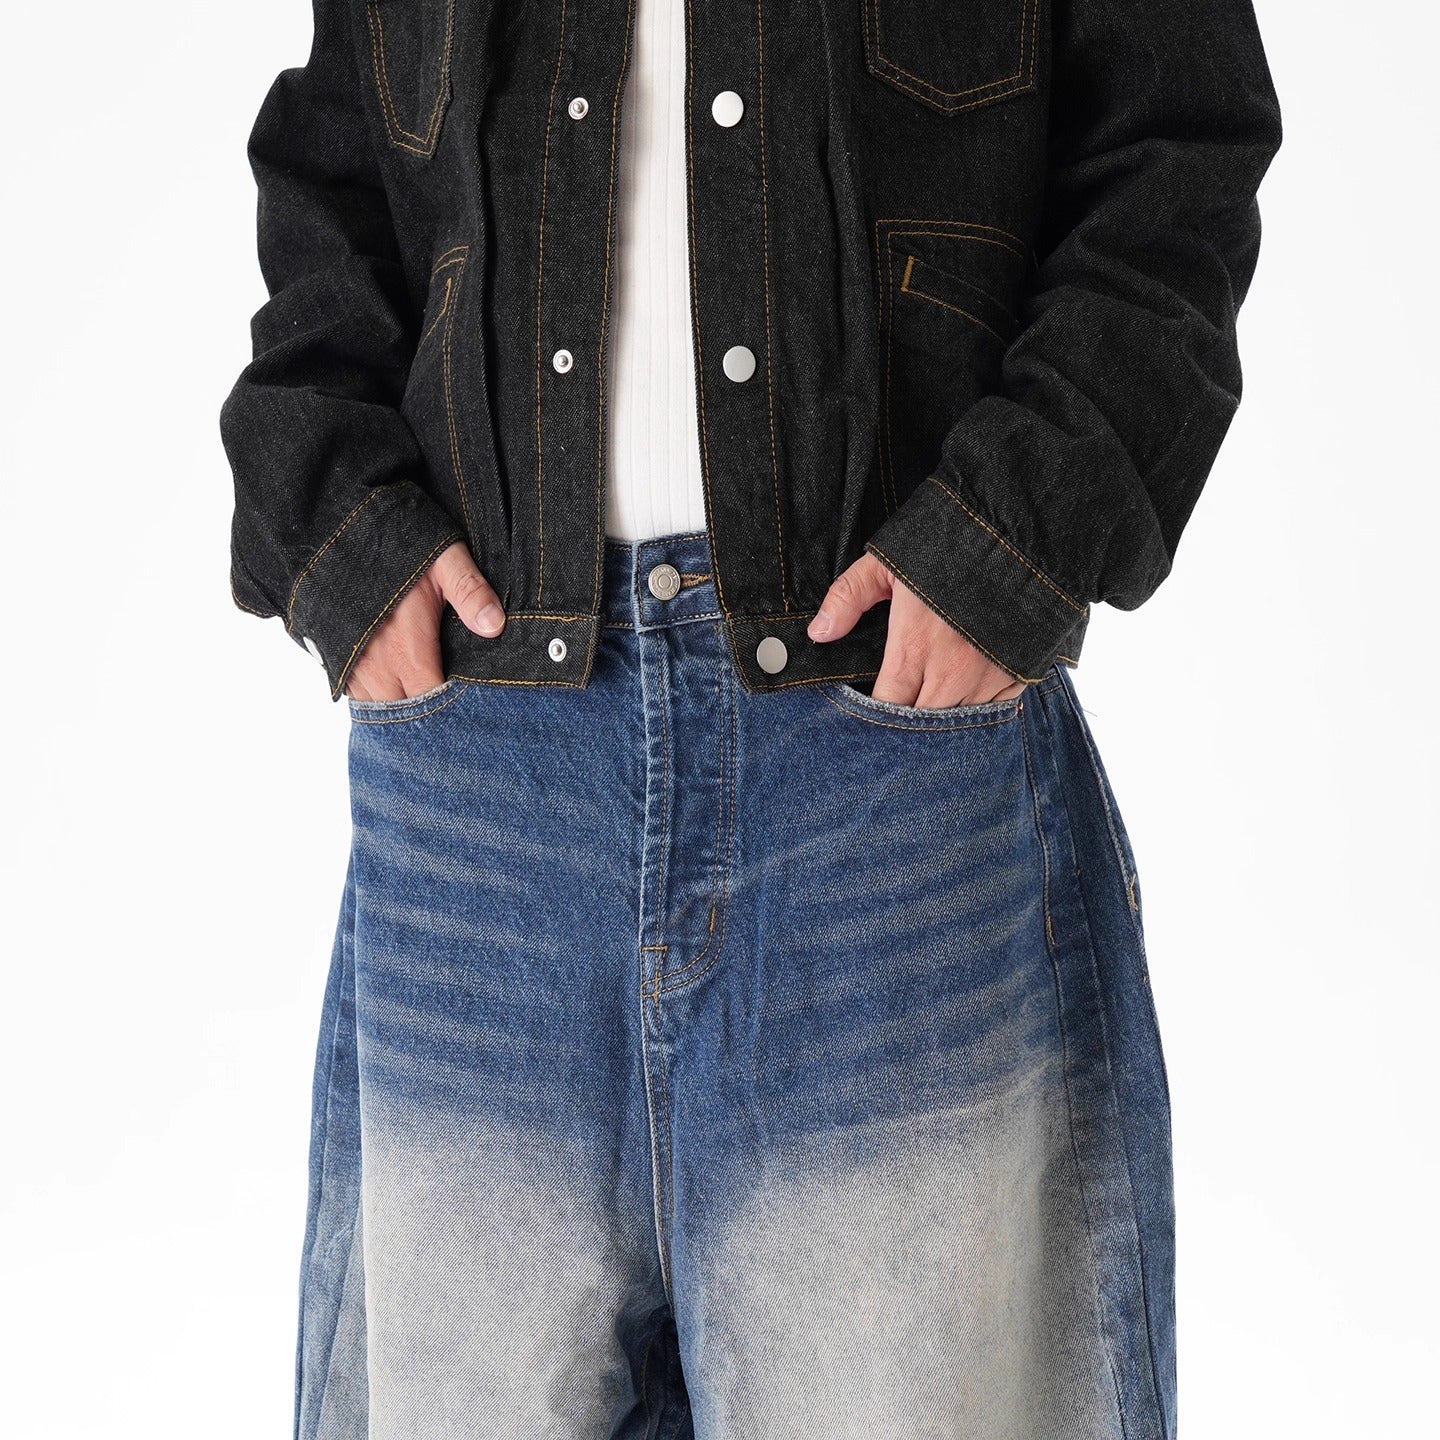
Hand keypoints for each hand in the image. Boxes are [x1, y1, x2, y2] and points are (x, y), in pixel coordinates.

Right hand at [344, 540, 504, 700]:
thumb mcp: (442, 558)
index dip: (452, 709)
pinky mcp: (334, 657)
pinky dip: (378, 695)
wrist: (330, 528)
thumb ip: (470, 592)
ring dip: (401, 706)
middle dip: (428, 713)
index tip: (471, 703)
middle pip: (406, 714)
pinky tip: (396, 683)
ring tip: (425, 697)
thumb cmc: (392, 542)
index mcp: (407, 651)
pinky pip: (357, 693)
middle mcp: (375, 667)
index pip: (433, 702)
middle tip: (452, 706)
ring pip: (378, 707)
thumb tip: (495, 625)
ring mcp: (351, 664)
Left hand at [807, 553, 1028, 707]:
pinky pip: (995, 710)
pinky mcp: (1019, 673)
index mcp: (914, 648)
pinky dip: (980, 708)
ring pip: (958, 722)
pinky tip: (968, 693)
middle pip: (921, 723)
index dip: (876, 711)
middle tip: (899, 708)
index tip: (872, 704)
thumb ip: (848, 597)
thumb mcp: (887, 562)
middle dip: (907, 721)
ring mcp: (988, 676)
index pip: (887, 706)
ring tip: (931, 701)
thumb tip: (819, 633)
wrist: (1017, 534)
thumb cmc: (949, 545)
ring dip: (942, 716)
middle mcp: (951, 672)